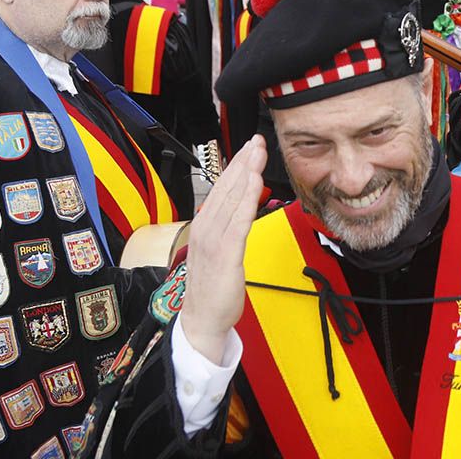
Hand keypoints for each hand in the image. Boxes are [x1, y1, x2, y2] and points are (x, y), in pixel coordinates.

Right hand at [179, 135, 267, 362]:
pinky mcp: (225, 253)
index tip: (250, 146)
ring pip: (232, 198)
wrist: (201, 320)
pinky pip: (238, 220)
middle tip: (257, 139)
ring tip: (258, 150)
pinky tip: (255, 181)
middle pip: (226, 187)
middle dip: (243, 160)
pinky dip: (246, 198)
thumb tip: (240, 209)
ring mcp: (213, 238)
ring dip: (246, 171)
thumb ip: (228, 227)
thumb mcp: (219, 250)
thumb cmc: (212, 287)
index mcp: (205, 224)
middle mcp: (206, 226)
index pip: (222, 188)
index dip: (237, 165)